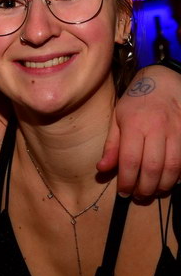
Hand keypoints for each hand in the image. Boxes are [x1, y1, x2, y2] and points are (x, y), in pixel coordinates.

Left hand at [98, 67, 180, 196]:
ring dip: (163, 185)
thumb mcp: (117, 119)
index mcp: (135, 125)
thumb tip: (102, 169)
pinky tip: (170, 180)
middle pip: (153, 167)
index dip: (126, 181)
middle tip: (138, 196)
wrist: (164, 79)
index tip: (123, 193)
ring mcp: (178, 129)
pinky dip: (179, 174)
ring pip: (174, 166)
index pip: (130, 161)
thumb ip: (111, 146)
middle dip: (145, 188)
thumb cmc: (136, 101)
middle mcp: (158, 128)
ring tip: (153, 192)